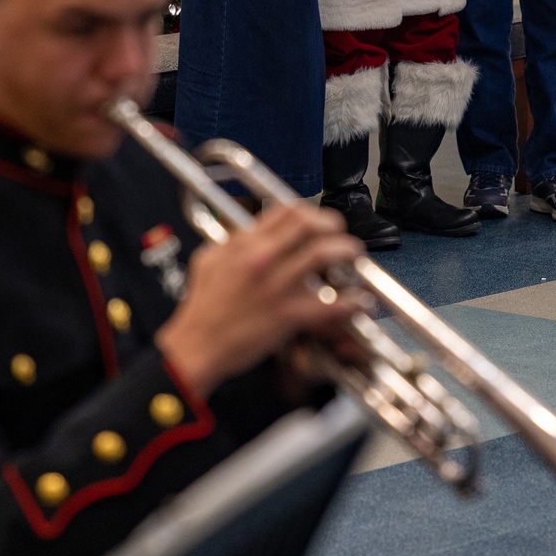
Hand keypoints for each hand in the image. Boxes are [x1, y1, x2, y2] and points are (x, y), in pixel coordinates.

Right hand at [155, 203, 364, 397]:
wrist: (197, 344)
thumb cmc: (202, 307)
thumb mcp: (209, 259)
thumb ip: (233, 241)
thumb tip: (250, 231)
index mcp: (244, 244)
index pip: (285, 211)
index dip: (309, 211)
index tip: (316, 220)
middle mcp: (262, 259)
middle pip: (308, 224)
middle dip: (332, 224)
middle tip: (339, 234)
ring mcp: (277, 286)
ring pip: (323, 255)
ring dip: (345, 251)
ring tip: (353, 255)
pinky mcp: (287, 315)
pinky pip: (328, 304)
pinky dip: (349, 302)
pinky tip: (358, 301)